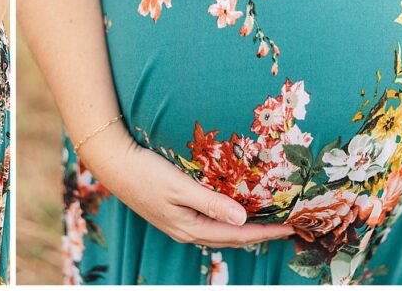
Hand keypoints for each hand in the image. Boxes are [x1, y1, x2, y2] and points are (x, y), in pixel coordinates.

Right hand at [84, 129, 294, 247]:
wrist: (112, 163)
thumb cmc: (145, 171)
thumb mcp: (179, 186)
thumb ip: (211, 202)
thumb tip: (243, 218)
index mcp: (190, 227)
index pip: (237, 234)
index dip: (265, 231)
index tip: (290, 227)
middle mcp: (186, 231)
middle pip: (231, 239)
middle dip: (259, 235)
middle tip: (284, 227)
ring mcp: (177, 224)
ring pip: (219, 234)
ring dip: (243, 231)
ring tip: (264, 223)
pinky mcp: (171, 213)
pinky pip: (207, 225)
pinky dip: (225, 222)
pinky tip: (230, 212)